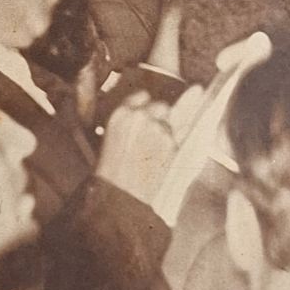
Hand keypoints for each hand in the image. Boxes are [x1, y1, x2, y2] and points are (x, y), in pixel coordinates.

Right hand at [96, 92, 177, 207]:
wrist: (122, 194)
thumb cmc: (112, 171)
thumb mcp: (112, 137)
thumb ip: (129, 120)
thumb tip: (146, 108)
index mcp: (121, 114)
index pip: (142, 96)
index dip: (146, 105)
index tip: (148, 113)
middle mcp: (141, 116)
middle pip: (162, 106)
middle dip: (160, 118)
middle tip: (152, 136)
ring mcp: (158, 128)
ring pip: (171, 123)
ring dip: (166, 133)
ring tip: (152, 153)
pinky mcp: (171, 143)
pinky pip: (177, 138)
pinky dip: (172, 147)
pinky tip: (158, 159)